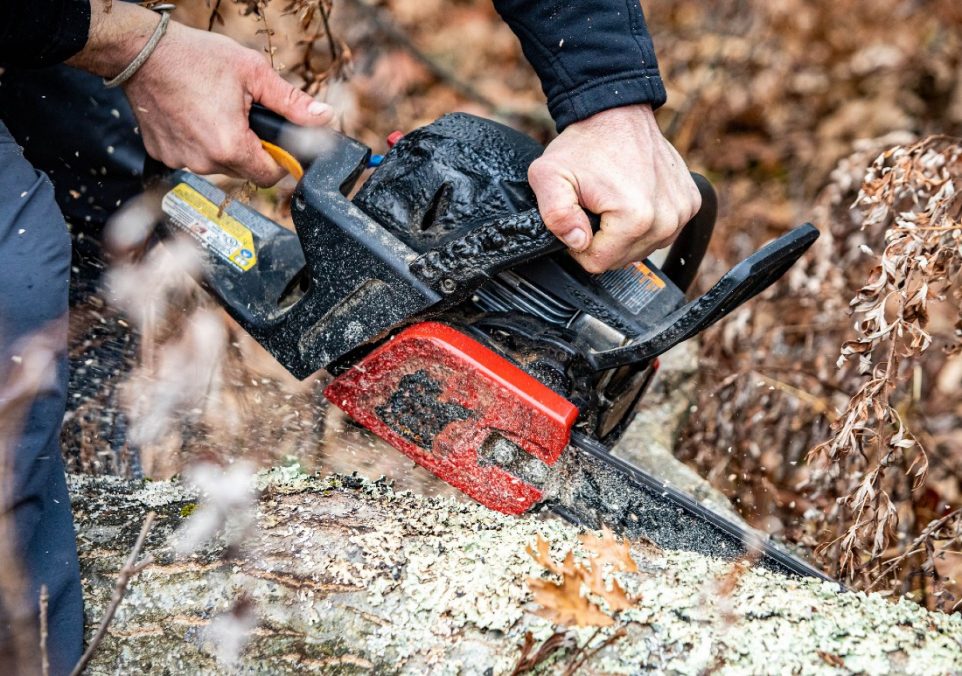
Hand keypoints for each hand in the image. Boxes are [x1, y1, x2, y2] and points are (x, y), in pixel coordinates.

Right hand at [67, 2, 332, 185]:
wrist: (140, 52)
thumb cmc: (195, 58)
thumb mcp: (253, 73)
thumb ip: (291, 102)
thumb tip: (324, 116)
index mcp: (231, 146)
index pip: (270, 176)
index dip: (279, 160)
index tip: (277, 141)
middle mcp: (204, 161)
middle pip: (245, 170)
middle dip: (252, 147)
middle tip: (243, 115)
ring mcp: (181, 161)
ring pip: (219, 164)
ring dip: (225, 144)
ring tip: (215, 110)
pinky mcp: (163, 155)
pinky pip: (193, 157)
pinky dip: (199, 141)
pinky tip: (193, 115)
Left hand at [528, 104, 700, 272]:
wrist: (616, 112)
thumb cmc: (584, 144)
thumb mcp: (548, 176)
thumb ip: (555, 215)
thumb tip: (578, 243)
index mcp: (635, 218)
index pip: (597, 263)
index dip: (579, 244)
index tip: (578, 216)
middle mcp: (666, 220)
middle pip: (621, 259)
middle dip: (602, 238)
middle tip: (595, 203)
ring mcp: (683, 212)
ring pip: (641, 249)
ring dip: (623, 232)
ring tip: (613, 199)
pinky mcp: (691, 204)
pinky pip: (660, 234)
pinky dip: (644, 222)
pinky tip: (634, 197)